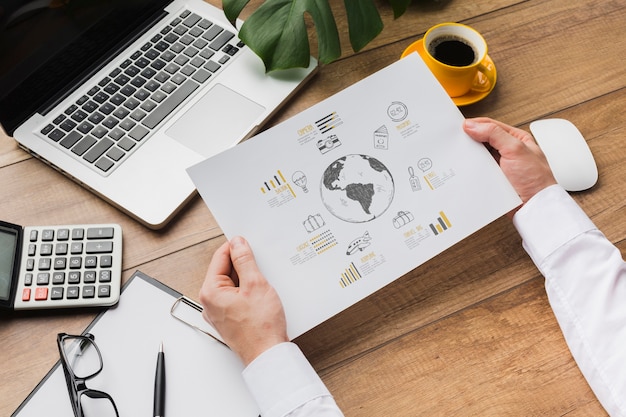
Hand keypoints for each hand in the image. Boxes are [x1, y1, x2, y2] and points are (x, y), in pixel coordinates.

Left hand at [199, 236, 287, 365]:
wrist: (268, 355)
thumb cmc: (260, 327)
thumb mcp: (255, 284)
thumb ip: (244, 260)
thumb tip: (238, 243)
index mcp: (210, 292)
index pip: (220, 257)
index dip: (236, 247)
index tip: (248, 243)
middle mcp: (210, 303)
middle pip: (226, 271)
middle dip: (243, 265)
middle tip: (260, 267)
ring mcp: (219, 313)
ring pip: (233, 285)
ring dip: (248, 280)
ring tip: (262, 286)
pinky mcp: (230, 319)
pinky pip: (237, 298)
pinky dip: (249, 293)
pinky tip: (261, 297)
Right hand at [463, 117, 556, 203]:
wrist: (532, 206)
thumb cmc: (535, 180)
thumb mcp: (516, 149)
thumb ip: (494, 134)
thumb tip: (473, 125)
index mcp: (516, 138)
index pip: (492, 125)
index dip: (476, 124)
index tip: (461, 127)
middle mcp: (507, 150)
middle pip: (483, 139)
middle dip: (471, 139)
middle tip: (458, 140)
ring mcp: (499, 164)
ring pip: (479, 155)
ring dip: (471, 155)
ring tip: (462, 154)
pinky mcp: (492, 177)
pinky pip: (478, 169)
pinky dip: (471, 168)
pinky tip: (466, 167)